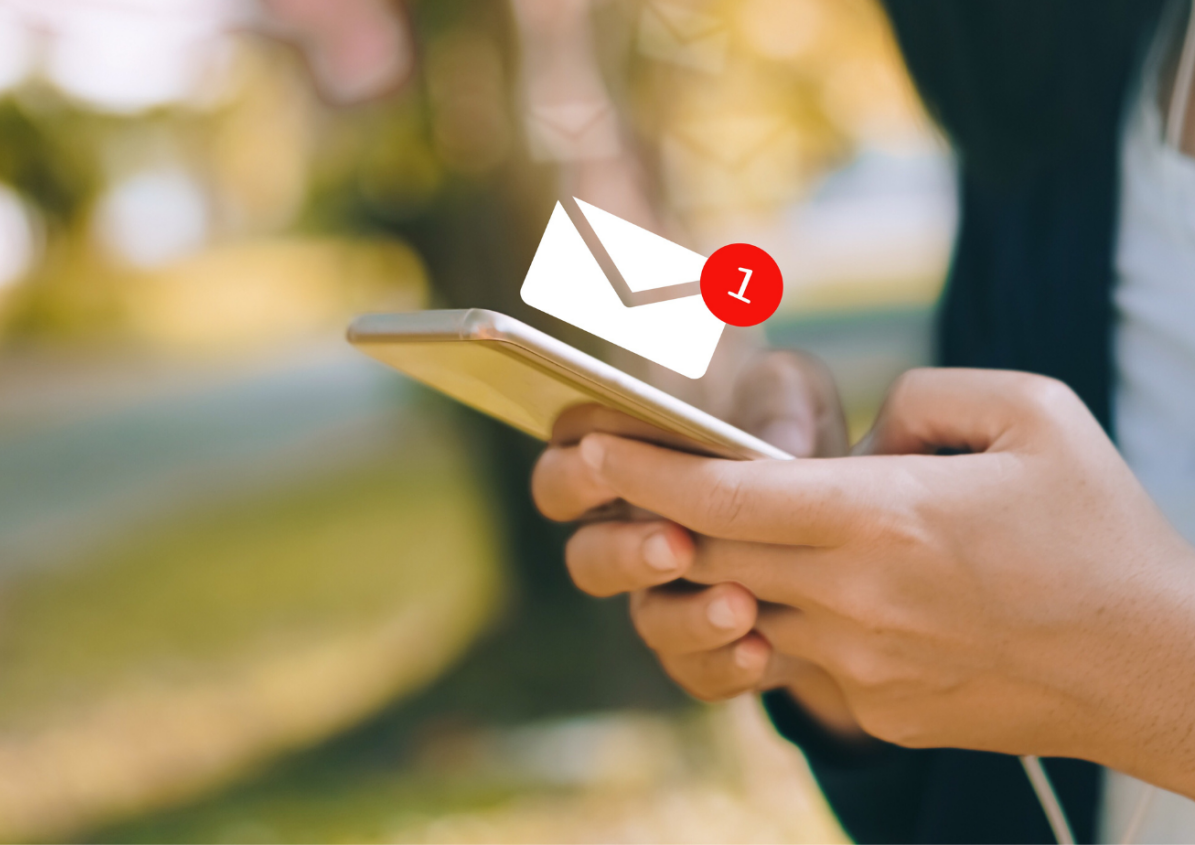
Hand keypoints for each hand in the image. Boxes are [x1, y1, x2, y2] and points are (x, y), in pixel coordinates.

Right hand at [535, 350, 863, 737]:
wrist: (843, 518)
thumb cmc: (788, 430)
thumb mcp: (792, 394)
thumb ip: (780, 397)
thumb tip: (778, 442)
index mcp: (622, 464)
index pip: (564, 465)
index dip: (575, 462)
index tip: (606, 454)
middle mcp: (631, 537)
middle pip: (586, 557)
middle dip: (622, 552)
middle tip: (673, 544)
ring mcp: (667, 598)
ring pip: (646, 623)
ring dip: (684, 617)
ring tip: (738, 604)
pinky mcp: (712, 648)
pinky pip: (699, 672)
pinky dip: (725, 665)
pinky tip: (760, 649)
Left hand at [548, 368, 1194, 796]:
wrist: (1161, 669)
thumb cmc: (1104, 531)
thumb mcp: (1033, 414)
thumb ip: (923, 397)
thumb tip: (860, 438)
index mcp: (882, 516)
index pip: (720, 494)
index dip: (643, 469)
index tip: (589, 449)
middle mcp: (853, 597)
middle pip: (708, 553)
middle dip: (652, 516)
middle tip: (612, 482)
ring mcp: (859, 666)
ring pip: (739, 612)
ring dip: (710, 574)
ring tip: (705, 535)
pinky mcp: (876, 712)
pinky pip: (794, 659)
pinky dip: (778, 620)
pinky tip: (798, 590)